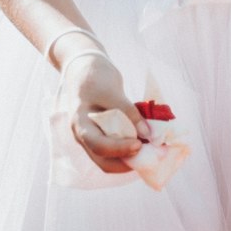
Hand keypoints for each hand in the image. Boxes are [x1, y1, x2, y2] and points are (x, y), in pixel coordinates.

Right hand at [58, 51, 148, 174]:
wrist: (84, 69)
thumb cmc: (95, 77)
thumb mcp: (112, 90)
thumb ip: (128, 112)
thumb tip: (147, 133)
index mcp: (80, 124)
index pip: (98, 145)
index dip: (119, 149)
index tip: (139, 144)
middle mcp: (83, 136)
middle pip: (103, 161)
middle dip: (126, 162)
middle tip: (149, 155)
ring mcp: (92, 137)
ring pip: (109, 159)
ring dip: (129, 158)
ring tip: (149, 150)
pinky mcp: (101, 135)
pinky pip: (114, 150)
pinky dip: (128, 150)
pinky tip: (143, 143)